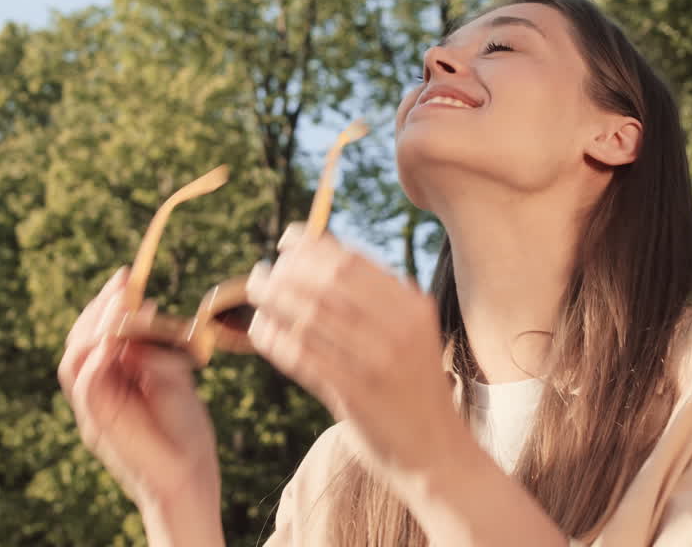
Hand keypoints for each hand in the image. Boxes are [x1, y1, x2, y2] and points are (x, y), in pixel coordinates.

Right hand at [57, 266, 220, 509]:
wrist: (190, 479)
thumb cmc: (187, 433)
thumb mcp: (176, 380)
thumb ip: (154, 353)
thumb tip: (138, 322)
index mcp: (115, 378)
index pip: (97, 332)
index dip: (108, 302)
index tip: (126, 275)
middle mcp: (99, 390)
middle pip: (80, 340)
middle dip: (99, 307)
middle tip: (123, 284)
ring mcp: (93, 408)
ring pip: (74, 358)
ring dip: (95, 327)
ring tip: (122, 306)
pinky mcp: (97, 424)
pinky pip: (85, 385)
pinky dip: (96, 358)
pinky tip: (115, 339)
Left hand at [244, 225, 463, 486]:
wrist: (437, 450)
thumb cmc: (413, 384)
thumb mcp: (410, 332)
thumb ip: (375, 296)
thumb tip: (319, 249)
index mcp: (412, 305)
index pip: (351, 261)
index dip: (310, 245)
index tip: (284, 240)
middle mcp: (399, 328)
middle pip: (327, 283)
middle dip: (285, 272)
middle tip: (259, 273)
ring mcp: (377, 362)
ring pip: (309, 317)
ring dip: (272, 301)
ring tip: (254, 295)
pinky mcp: (355, 395)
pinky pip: (302, 357)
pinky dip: (275, 339)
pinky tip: (262, 331)